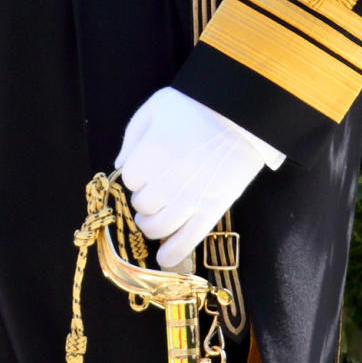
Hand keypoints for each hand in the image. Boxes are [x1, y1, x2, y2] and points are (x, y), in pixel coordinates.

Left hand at [116, 87, 283, 268]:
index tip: (145, 169)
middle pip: (142, 205)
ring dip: (151, 225)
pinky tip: (164, 257)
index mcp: (153, 151)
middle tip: (153, 191)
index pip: (130, 179)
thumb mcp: (157, 105)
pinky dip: (172, 253)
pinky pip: (186, 241)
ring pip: (157, 228)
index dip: (136, 175)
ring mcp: (191, 198)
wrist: (242, 114)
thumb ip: (132, 134)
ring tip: (155, 217)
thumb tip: (119, 164)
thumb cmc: (196, 105)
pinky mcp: (212, 210)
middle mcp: (169, 179)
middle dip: (143, 200)